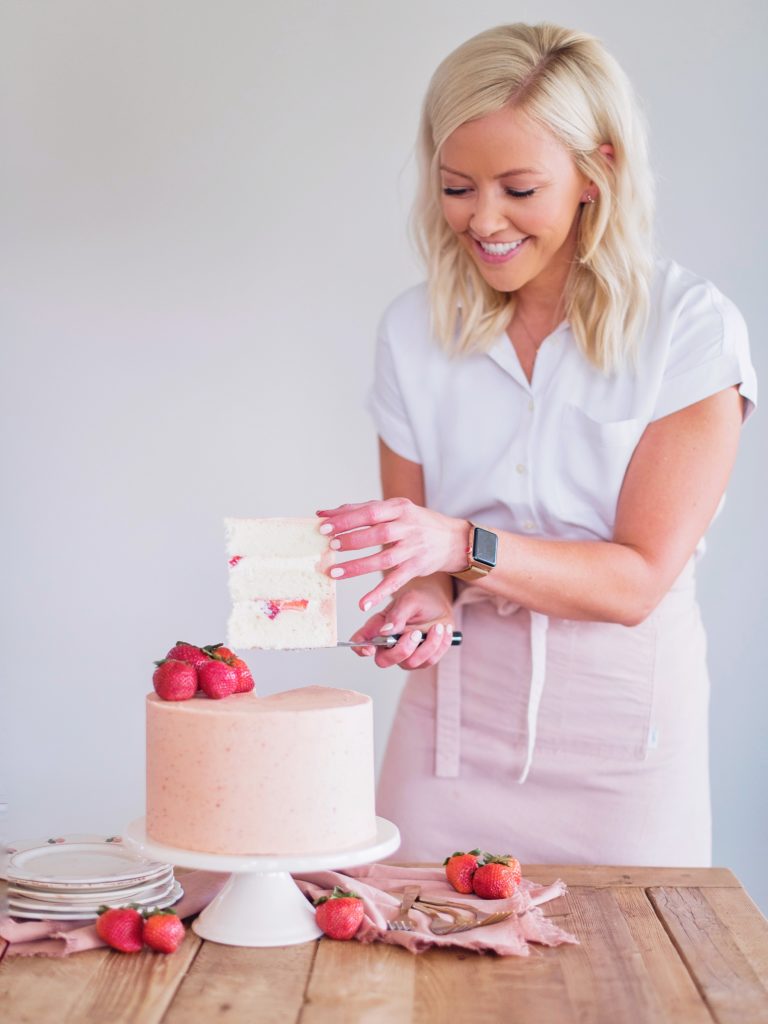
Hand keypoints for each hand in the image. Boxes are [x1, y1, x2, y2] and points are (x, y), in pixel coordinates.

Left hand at [317, 498, 468, 609]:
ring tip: (334, 572)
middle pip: (377, 534)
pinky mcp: (416, 568)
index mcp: (399, 508)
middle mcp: (408, 527)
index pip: (370, 512)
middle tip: (330, 547)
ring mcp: (413, 549)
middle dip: (351, 540)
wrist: (453, 540)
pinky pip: (395, 582)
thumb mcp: (394, 510)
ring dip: (357, 567)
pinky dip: (379, 593)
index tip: (323, 526)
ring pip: (383, 559)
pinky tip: (363, 603)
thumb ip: (360, 510)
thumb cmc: (417, 523)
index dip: (346, 520)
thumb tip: (323, 514)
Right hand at [347, 582, 453, 669]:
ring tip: (437, 626)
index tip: (370, 648)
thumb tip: (385, 631)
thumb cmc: (420, 600)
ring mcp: (405, 655)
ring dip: (427, 645)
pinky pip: (430, 661)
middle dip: (401, 650)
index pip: (361, 641)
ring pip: (410, 663)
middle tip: (416, 633)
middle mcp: (388, 644)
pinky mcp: (422, 659)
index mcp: (378, 627)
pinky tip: (444, 630)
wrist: (440, 604)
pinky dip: (440, 645)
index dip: (360, 648)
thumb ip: (397, 615)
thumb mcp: (410, 600)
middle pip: (383, 660)